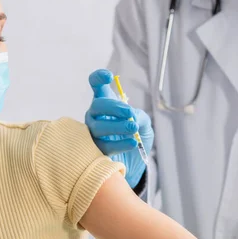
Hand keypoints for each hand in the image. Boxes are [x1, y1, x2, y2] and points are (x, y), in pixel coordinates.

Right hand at [85, 69, 153, 187]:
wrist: (137, 162)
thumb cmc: (137, 137)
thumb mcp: (144, 124)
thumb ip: (140, 116)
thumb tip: (131, 115)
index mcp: (107, 103)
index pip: (96, 85)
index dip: (98, 77)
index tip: (108, 77)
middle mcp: (96, 116)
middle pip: (97, 105)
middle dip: (113, 107)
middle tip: (129, 113)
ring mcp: (93, 133)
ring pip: (97, 127)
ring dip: (117, 126)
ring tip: (133, 128)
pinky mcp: (95, 150)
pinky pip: (103, 145)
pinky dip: (119, 143)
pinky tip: (132, 142)